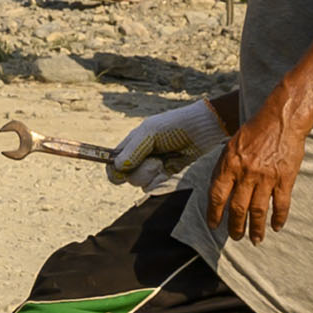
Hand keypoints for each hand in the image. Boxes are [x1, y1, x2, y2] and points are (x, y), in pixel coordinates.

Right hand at [107, 100, 221, 187]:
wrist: (201, 130)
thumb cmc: (174, 126)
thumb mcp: (150, 132)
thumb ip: (132, 149)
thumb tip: (117, 167)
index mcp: (131, 144)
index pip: (112, 161)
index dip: (113, 169)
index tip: (121, 170)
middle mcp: (139, 157)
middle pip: (126, 176)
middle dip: (140, 170)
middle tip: (155, 160)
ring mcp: (152, 167)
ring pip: (140, 183)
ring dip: (152, 174)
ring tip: (165, 161)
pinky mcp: (165, 175)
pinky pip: (154, 187)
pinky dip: (161, 180)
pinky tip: (170, 168)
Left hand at [207, 103, 309, 239]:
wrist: (281, 120)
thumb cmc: (254, 131)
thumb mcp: (231, 146)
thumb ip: (224, 168)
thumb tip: (217, 190)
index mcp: (229, 164)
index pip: (217, 196)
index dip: (214, 214)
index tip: (214, 226)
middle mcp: (246, 173)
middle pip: (237, 208)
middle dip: (235, 226)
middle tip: (235, 237)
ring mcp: (266, 177)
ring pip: (258, 211)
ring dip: (256, 228)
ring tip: (255, 240)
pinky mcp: (285, 178)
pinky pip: (281, 204)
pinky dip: (279, 218)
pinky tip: (276, 227)